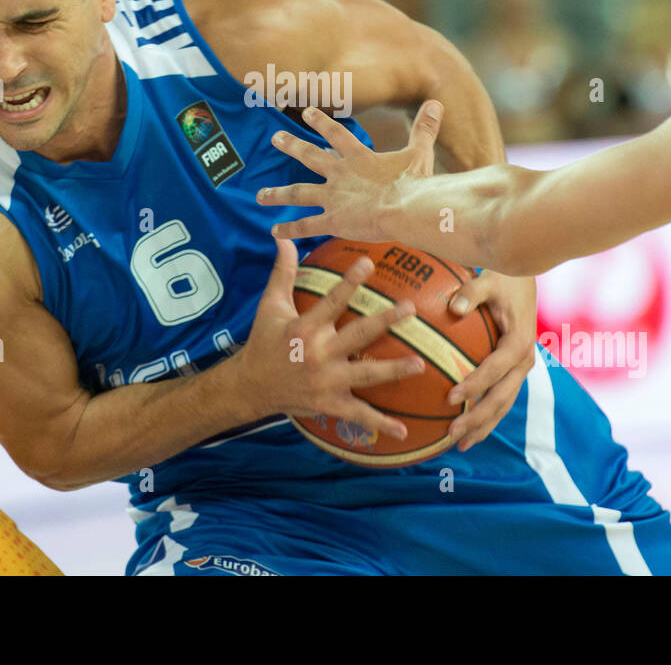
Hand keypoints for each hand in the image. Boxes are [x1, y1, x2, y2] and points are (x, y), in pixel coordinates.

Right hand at [236, 238, 425, 439]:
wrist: (250, 385)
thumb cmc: (264, 341)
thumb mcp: (271, 305)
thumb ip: (282, 272)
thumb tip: (283, 238)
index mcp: (305, 328)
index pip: (332, 301)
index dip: (350, 282)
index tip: (369, 263)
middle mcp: (318, 354)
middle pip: (357, 336)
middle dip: (384, 322)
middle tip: (410, 309)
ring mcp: (326, 382)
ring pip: (365, 375)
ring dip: (393, 370)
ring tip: (420, 364)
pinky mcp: (330, 404)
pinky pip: (359, 415)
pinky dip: (381, 424)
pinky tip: (403, 431)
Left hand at [257, 100, 443, 240]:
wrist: (404, 209)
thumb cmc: (414, 184)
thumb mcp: (420, 153)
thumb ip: (425, 128)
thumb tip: (437, 102)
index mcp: (359, 157)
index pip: (337, 133)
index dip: (321, 122)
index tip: (305, 112)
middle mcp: (340, 174)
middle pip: (310, 156)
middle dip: (291, 146)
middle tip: (274, 137)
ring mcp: (333, 198)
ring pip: (298, 193)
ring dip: (277, 194)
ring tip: (259, 195)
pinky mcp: (332, 221)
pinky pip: (306, 225)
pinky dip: (290, 228)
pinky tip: (274, 232)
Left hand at [441, 271, 537, 450]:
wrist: (523, 280)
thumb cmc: (502, 278)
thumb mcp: (488, 279)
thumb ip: (471, 292)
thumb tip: (454, 307)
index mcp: (519, 341)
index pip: (496, 369)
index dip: (475, 384)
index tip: (449, 398)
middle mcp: (524, 360)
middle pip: (501, 397)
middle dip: (477, 418)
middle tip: (451, 433)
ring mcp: (521, 369)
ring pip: (503, 405)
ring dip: (482, 426)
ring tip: (458, 444)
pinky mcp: (515, 372)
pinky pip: (501, 398)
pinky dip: (485, 417)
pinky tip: (467, 431)